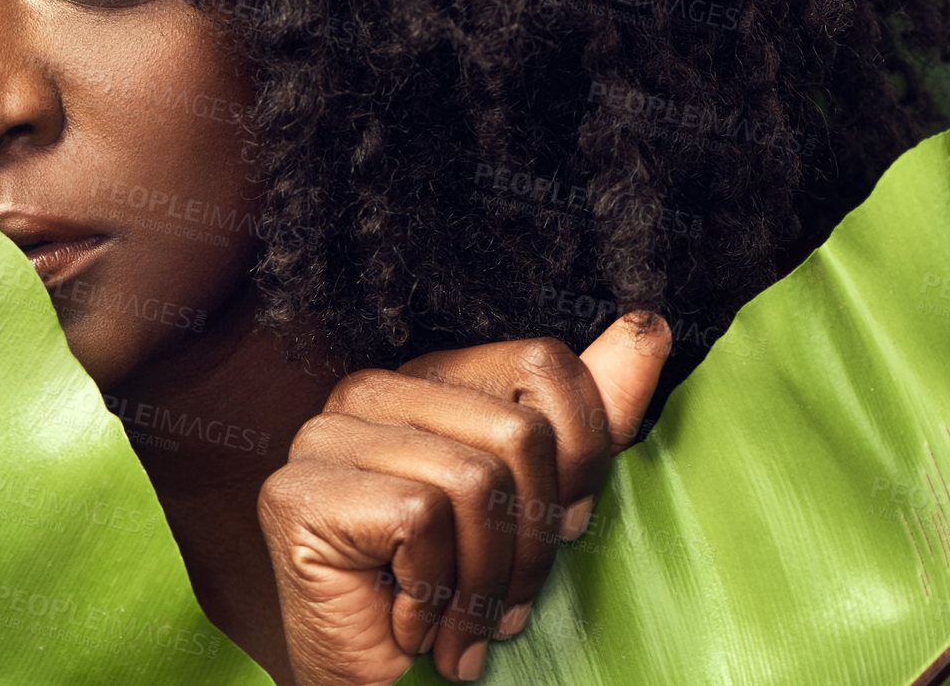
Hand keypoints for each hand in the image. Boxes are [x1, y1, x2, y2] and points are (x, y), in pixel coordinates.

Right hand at [256, 311, 671, 685]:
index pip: (541, 363)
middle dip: (533, 542)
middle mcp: (368, 392)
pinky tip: (410, 623)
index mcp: (428, 381)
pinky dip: (433, 596)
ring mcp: (323, 437)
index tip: (555, 532)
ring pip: (474, 481)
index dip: (579, 460)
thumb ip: (588, 418)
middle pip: (518, 431)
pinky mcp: (300, 492)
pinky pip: (419, 519)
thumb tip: (649, 325)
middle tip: (506, 605)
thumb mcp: (545, 504)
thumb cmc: (457, 601)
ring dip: (485, 584)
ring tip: (461, 624)